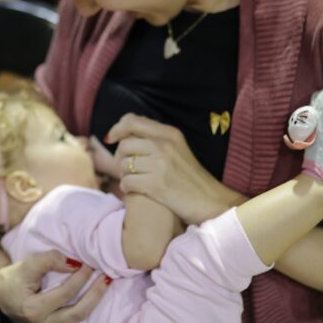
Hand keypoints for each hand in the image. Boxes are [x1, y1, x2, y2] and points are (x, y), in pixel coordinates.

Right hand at [0, 249, 108, 322]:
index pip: (67, 292)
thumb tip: (75, 263)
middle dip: (95, 295)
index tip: (90, 263)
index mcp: (33, 309)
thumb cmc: (12, 279)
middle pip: (76, 314)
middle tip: (106, 278)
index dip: (81, 275)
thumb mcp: (26, 264)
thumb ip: (49, 260)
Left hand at [106, 113, 246, 222]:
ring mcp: (161, 165)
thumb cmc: (190, 178)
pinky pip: (126, 182)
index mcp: (170, 133)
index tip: (111, 139)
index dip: (117, 129)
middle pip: (124, 145)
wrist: (211, 201)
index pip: (132, 121)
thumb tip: (124, 134)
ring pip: (123, 165)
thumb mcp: (178, 149)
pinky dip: (127, 188)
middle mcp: (165, 145)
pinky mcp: (157, 185)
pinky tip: (136, 191)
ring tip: (134, 180)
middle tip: (126, 169)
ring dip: (123, 175)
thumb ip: (155, 139)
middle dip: (120, 158)